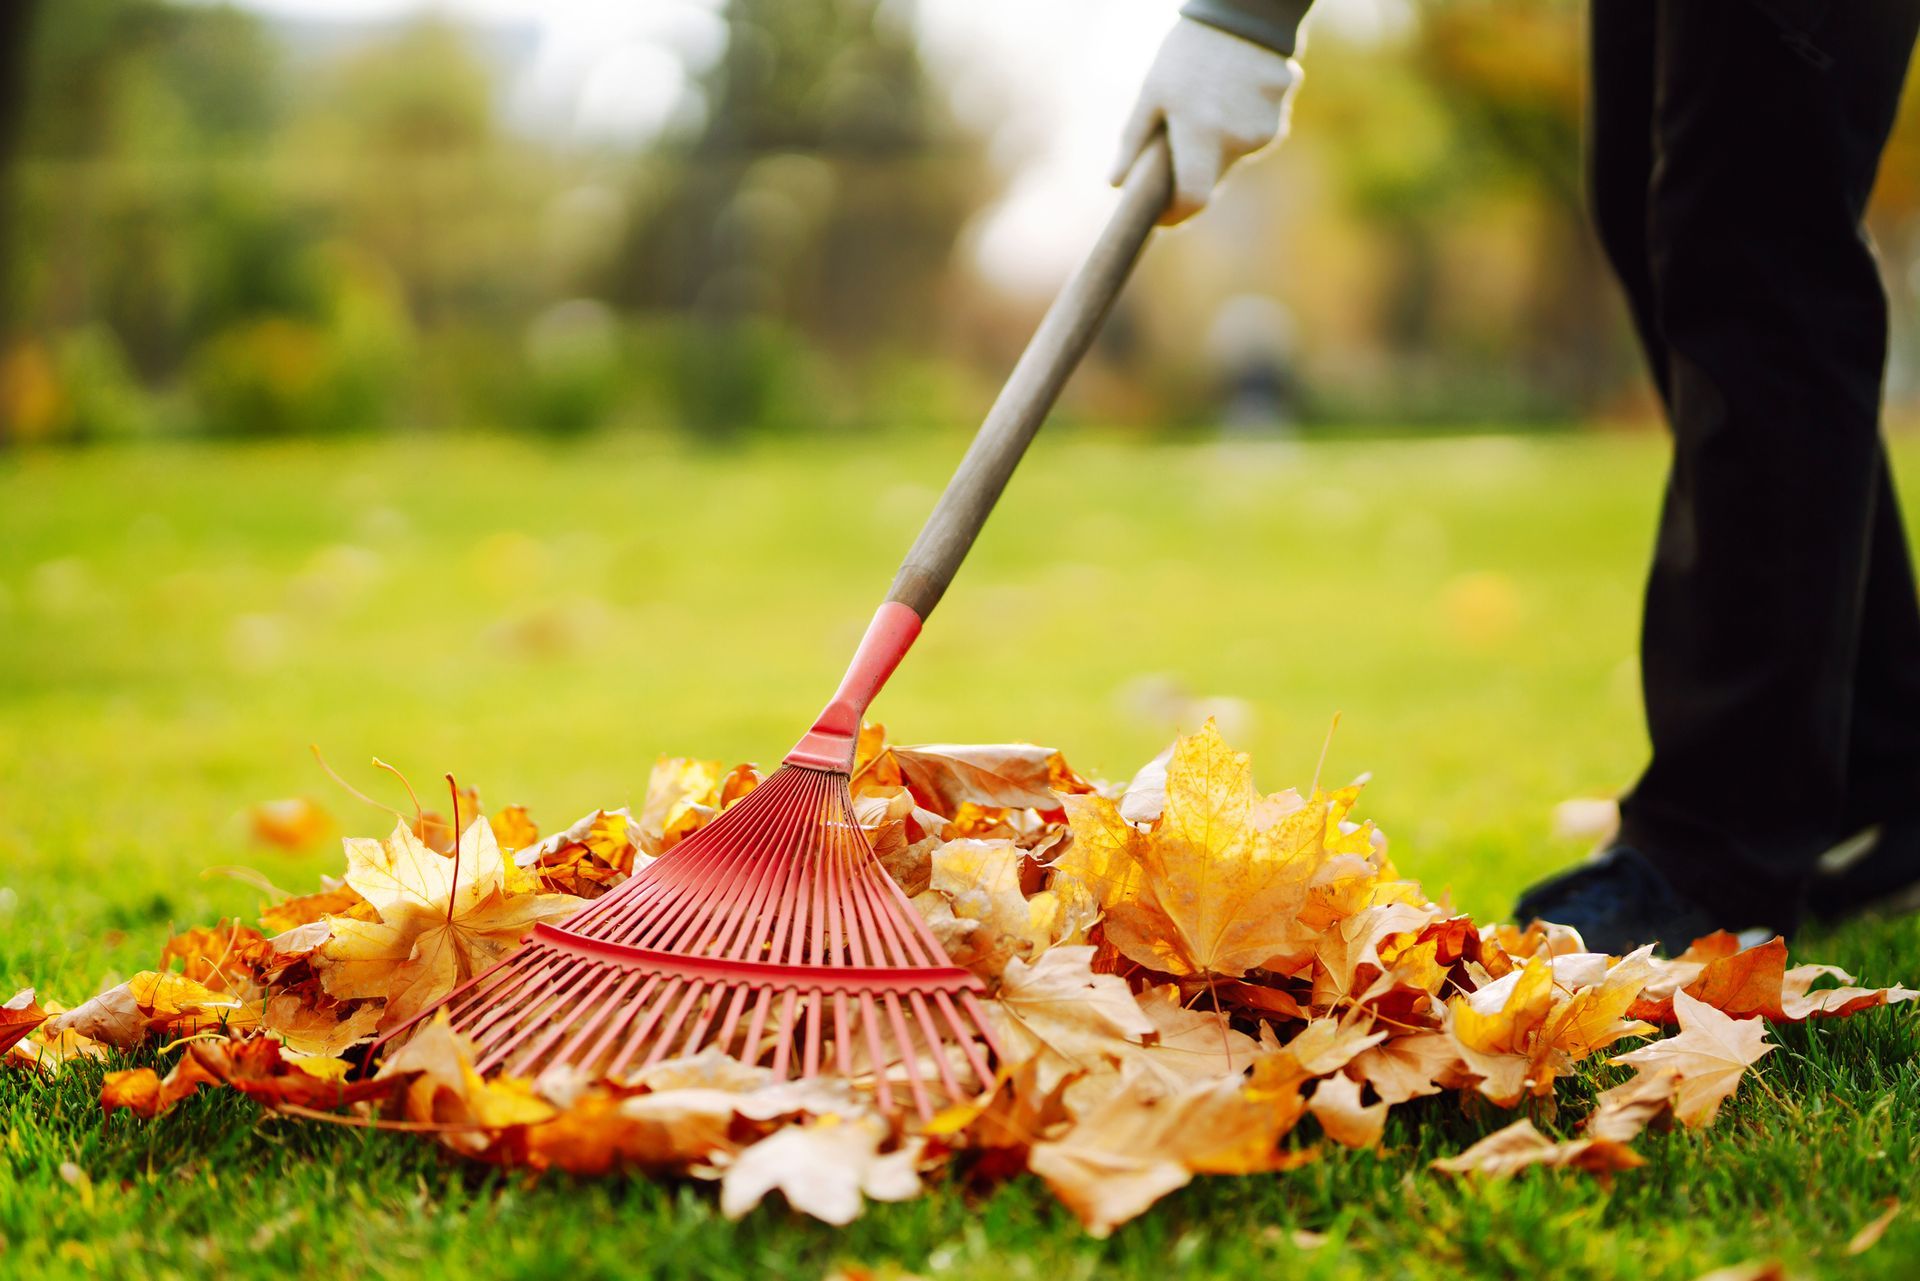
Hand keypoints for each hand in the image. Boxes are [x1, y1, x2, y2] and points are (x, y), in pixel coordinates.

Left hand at [1110, 17, 1300, 224]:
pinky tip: (1231, 96)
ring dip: (1217, 148)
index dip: (1176, 214)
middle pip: (1213, 182)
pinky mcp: (1280, 119)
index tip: (1162, 215)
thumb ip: (1134, 141)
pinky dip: (1239, 128)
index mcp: (1201, 133)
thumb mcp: (1152, 92)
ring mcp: (1263, 130)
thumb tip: (1115, 184)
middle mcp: (1237, 139)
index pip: (1194, 199)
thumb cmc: (1187, 51)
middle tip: (1177, 146)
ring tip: (1207, 105)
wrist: (1244, 12)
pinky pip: (1253, 139)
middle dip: (1194, 175)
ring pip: (1233, 160)